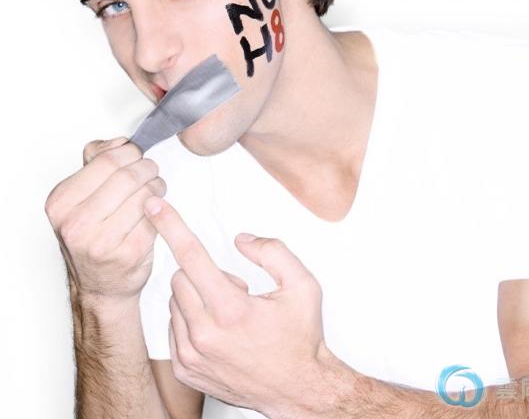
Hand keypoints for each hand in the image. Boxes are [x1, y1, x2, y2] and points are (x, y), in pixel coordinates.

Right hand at [44, 136, 166, 304]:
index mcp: (61, 203)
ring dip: (158, 186)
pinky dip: (161, 208)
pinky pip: (156, 216)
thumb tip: (119, 142)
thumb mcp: (81, 197)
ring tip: (156, 188)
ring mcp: (102, 242)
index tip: (136, 154)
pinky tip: (156, 209)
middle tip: (151, 170)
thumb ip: (96, 162)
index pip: (106, 161)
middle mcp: (77, 224)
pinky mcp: (130, 253)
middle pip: (128, 176)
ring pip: (146, 194)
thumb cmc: (93, 237)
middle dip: (147, 168)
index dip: (129, 153)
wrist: (101, 285)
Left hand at [143, 196, 329, 415]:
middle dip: (202, 273)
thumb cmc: (300, 340)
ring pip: (174, 301)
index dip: (171, 226)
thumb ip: (273, 252)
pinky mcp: (185, 369)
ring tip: (228, 313)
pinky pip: (173, 326)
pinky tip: (217, 329)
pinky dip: (189, 319)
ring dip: (196, 296)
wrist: (298, 390)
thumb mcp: (302, 285)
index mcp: (231, 310)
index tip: (154, 208)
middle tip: (234, 289)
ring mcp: (192, 356)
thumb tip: (242, 240)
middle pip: (180, 277)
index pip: (192, 255)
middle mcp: (205, 335)